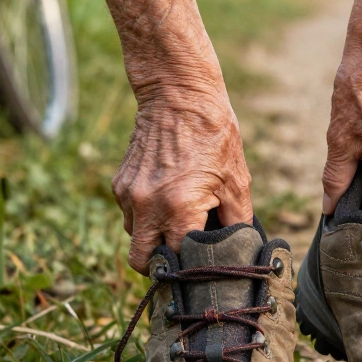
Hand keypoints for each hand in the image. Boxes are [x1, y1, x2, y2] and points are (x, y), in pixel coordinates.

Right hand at [112, 92, 252, 272]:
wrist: (178, 95)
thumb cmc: (214, 135)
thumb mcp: (237, 180)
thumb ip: (238, 220)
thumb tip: (241, 246)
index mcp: (178, 209)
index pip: (176, 261)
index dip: (189, 266)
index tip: (199, 265)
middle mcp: (147, 206)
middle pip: (142, 261)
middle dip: (160, 264)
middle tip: (180, 256)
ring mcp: (129, 195)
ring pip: (133, 237)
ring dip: (151, 238)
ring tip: (176, 221)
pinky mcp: (120, 183)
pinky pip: (129, 214)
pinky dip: (144, 215)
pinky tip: (165, 199)